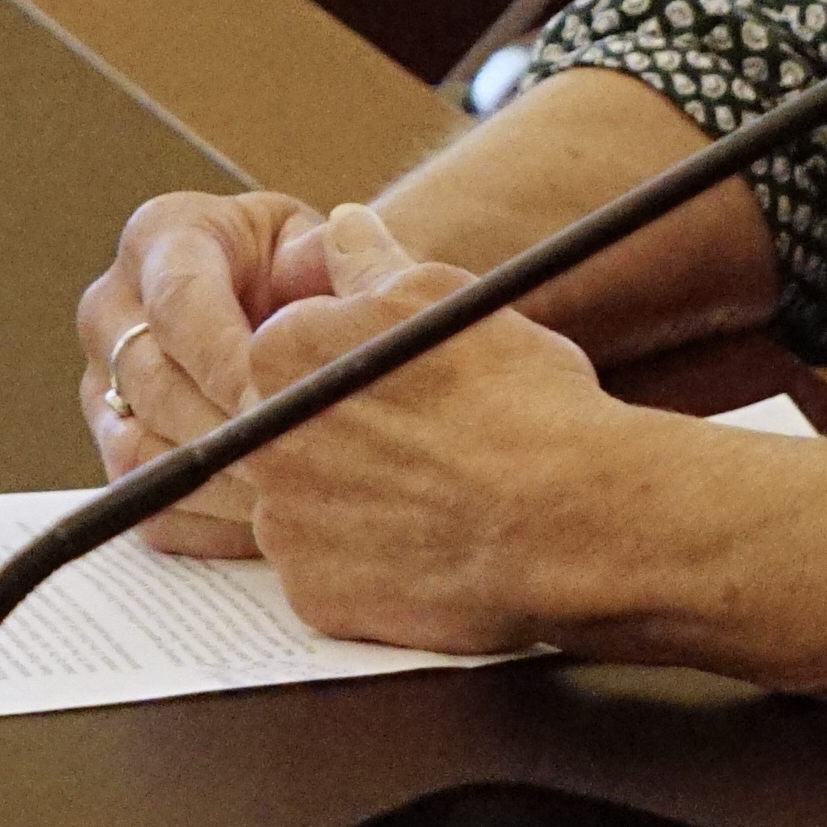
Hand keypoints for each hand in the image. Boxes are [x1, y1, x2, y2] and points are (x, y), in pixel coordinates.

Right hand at [73, 189, 327, 552]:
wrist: (292, 315)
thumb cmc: (311, 275)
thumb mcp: (324, 247)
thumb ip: (329, 252)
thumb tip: (335, 252)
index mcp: (159, 240)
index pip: (178, 304)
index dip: (229, 360)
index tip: (284, 398)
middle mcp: (112, 310)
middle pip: (152, 384)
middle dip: (227, 430)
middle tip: (295, 465)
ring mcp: (102, 386)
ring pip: (138, 451)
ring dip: (216, 482)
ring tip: (290, 499)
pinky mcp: (115, 449)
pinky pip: (144, 502)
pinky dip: (206, 520)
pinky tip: (267, 523)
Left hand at [229, 202, 639, 651]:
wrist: (566, 515)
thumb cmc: (515, 396)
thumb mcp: (442, 299)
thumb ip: (370, 262)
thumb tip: (341, 227)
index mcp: (281, 356)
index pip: (287, 348)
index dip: (350, 362)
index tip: (398, 381)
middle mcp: (259, 443)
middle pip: (288, 428)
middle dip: (341, 431)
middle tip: (419, 440)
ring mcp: (284, 527)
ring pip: (304, 505)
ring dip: (351, 499)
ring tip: (431, 494)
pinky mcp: (315, 599)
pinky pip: (327, 575)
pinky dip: (368, 564)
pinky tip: (426, 546)